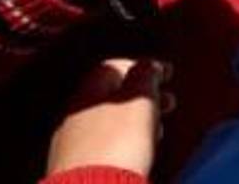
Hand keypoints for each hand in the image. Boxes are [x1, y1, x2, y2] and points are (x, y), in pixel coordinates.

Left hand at [47, 58, 172, 176]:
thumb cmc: (118, 144)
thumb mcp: (141, 100)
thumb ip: (146, 75)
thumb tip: (149, 66)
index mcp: (88, 91)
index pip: (116, 67)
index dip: (144, 67)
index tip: (166, 74)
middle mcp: (74, 115)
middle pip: (111, 96)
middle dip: (142, 98)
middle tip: (167, 103)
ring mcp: (71, 145)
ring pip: (108, 122)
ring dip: (134, 121)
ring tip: (156, 130)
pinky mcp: (76, 171)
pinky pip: (104, 148)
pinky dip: (124, 144)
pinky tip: (136, 153)